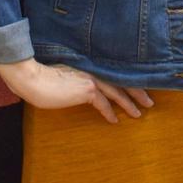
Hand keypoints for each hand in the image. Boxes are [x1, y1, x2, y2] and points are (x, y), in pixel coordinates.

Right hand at [0, 58, 154, 123]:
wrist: (32, 78)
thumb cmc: (42, 75)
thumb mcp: (64, 70)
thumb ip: (78, 73)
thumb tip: (85, 82)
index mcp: (90, 62)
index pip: (114, 70)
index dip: (127, 78)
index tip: (138, 85)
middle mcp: (94, 67)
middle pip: (122, 79)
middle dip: (138, 91)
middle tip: (150, 101)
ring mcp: (92, 77)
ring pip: (118, 91)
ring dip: (130, 103)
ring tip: (140, 113)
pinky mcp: (88, 89)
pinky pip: (104, 104)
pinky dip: (110, 112)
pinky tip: (115, 120)